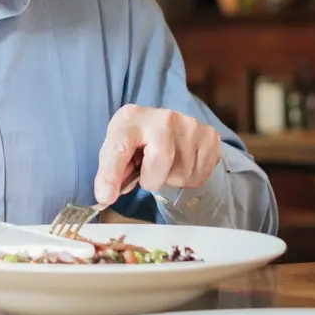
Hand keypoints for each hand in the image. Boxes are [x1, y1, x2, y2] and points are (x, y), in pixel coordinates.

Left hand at [94, 105, 220, 204]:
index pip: (119, 148)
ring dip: (171, 179)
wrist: (164, 124)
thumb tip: (106, 196)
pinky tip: (181, 163)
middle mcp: (162, 117)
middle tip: (148, 172)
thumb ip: (110, 172)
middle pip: (160, 162)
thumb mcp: (117, 148)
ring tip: (166, 164)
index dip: (110, 175)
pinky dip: (189, 178)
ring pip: (182, 174)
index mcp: (130, 119)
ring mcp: (189, 124)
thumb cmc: (136, 139)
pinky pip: (200, 175)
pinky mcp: (210, 135)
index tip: (105, 196)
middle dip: (152, 179)